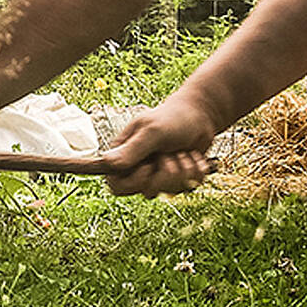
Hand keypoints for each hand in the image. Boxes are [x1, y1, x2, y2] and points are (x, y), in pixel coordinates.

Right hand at [101, 93, 216, 197]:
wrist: (200, 114)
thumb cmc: (173, 117)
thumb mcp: (152, 131)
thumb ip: (132, 149)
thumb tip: (106, 162)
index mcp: (126, 154)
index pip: (116, 184)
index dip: (132, 183)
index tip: (147, 167)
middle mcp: (141, 167)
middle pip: (146, 191)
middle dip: (164, 174)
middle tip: (169, 154)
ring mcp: (161, 174)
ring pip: (169, 191)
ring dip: (182, 170)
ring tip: (182, 151)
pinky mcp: (179, 179)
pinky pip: (188, 187)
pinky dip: (195, 170)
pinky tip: (193, 155)